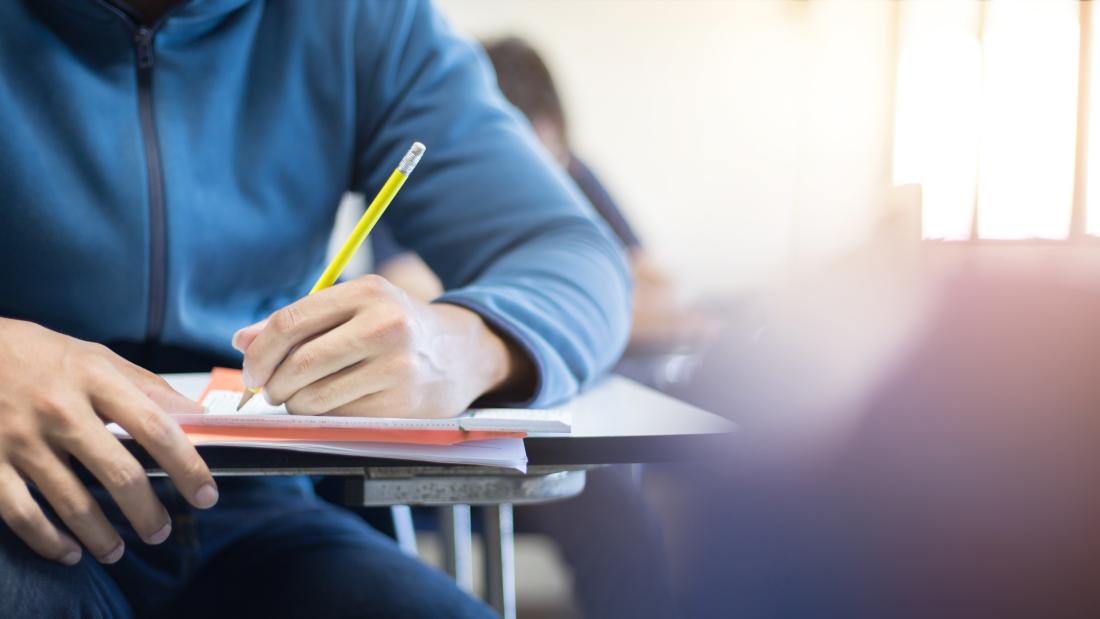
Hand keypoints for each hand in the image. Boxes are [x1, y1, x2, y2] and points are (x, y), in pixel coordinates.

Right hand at [0, 318, 217, 564]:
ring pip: (73, 504)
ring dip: (103, 537)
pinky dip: (48, 541)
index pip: (157, 428)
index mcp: (96, 379)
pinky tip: (68, 552)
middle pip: (120, 474)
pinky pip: (22, 514)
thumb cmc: (43, 356)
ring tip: (118, 552)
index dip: (187, 466)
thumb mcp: (98, 358)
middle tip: (162, 532)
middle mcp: (60, 410)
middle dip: (148, 512)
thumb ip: (149, 387)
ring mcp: (21, 438)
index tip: (206, 495)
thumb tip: (200, 416)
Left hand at [233, 275, 531, 416]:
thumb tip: (242, 340)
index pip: (290, 323)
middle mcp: (385, 325)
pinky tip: (337, 405)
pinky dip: (326, 416)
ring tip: (304, 398)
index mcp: (368, 292)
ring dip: (296, 405)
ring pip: (314, 397)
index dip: (260, 352)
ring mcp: (396, 366)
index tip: (252, 370)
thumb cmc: (396, 329)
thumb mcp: (356, 309)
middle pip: (299, 364)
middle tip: (271, 390)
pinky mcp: (401, 403)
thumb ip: (299, 322)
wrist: (460, 354)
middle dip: (273, 384)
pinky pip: (339, 417)